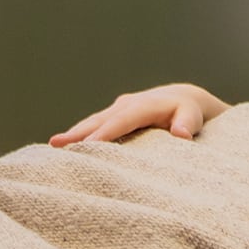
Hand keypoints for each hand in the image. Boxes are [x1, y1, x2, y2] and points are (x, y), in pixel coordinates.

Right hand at [49, 84, 223, 146]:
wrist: (184, 100)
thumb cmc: (190, 113)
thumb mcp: (193, 116)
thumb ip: (188, 123)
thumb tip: (182, 133)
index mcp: (145, 105)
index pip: (123, 120)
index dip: (105, 133)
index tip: (88, 146)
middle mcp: (128, 104)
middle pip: (101, 119)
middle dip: (79, 132)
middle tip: (57, 144)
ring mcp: (119, 108)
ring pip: (94, 121)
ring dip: (75, 133)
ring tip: (54, 145)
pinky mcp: (114, 115)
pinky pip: (96, 125)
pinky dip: (81, 134)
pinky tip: (67, 147)